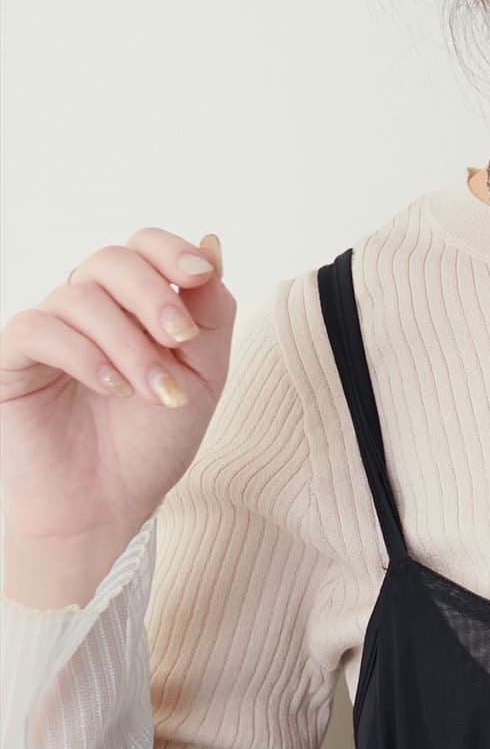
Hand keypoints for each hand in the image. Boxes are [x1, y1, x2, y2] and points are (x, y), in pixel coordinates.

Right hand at [0, 229, 233, 547]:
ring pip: (81, 297)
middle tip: (182, 341)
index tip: (202, 276)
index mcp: (132, 304)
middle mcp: (87, 307)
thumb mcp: (202, 376)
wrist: (107, 505)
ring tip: (155, 393)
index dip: (171, 252)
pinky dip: (85, 355)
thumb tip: (211, 243)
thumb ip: (210, 314)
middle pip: (112, 261)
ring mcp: (47, 329)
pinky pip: (39, 329)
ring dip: (130, 344)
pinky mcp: (12, 357)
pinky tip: (113, 389)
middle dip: (155, 297)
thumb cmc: (151, 442)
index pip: (144, 247)